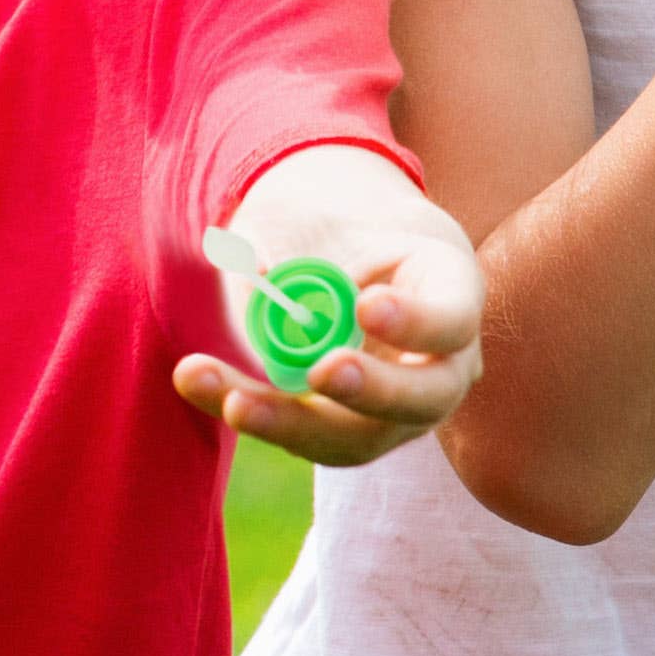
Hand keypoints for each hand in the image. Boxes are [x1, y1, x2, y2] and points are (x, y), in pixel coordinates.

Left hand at [173, 188, 483, 469]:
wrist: (348, 267)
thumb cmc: (349, 232)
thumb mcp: (338, 217)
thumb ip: (302, 239)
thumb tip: (260, 273)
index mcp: (452, 293)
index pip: (452, 319)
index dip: (416, 321)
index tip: (366, 305)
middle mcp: (442, 366)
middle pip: (424, 398)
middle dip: (371, 389)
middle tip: (323, 371)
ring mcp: (400, 412)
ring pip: (357, 438)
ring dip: (288, 420)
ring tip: (232, 397)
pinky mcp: (351, 434)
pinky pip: (307, 438)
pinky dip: (256, 413)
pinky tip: (202, 383)